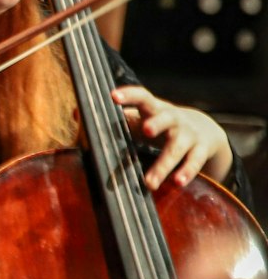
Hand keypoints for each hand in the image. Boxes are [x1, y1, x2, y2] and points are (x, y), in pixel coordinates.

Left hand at [115, 86, 234, 188]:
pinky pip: (195, 161)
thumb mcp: (141, 118)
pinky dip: (187, 172)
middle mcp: (174, 119)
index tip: (113, 96)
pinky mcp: (201, 149)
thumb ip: (115, 118)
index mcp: (155, 109)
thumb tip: (76, 114)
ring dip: (164, 164)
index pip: (142, 97)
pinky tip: (178, 183)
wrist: (204, 129)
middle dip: (156, 123)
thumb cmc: (159, 124)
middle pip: (166, 118)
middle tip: (145, 130)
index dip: (129, 95)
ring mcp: (189, 134)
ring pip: (178, 147)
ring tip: (150, 182)